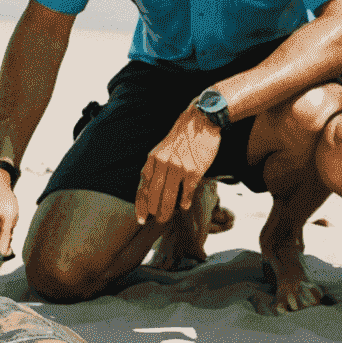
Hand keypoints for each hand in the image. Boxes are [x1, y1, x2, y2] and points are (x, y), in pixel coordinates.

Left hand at [135, 107, 220, 225]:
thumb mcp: (162, 148)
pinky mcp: (193, 171)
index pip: (143, 186)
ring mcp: (178, 167)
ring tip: (165, 218)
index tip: (140, 218)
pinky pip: (186, 191)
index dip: (141, 205)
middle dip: (153, 211)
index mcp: (153, 158)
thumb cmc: (182, 137)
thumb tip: (150, 188)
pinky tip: (183, 207)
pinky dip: (184, 201)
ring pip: (168, 196)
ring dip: (166, 210)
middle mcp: (163, 163)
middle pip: (153, 194)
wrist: (200, 121)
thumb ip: (155, 166)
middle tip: (156, 220)